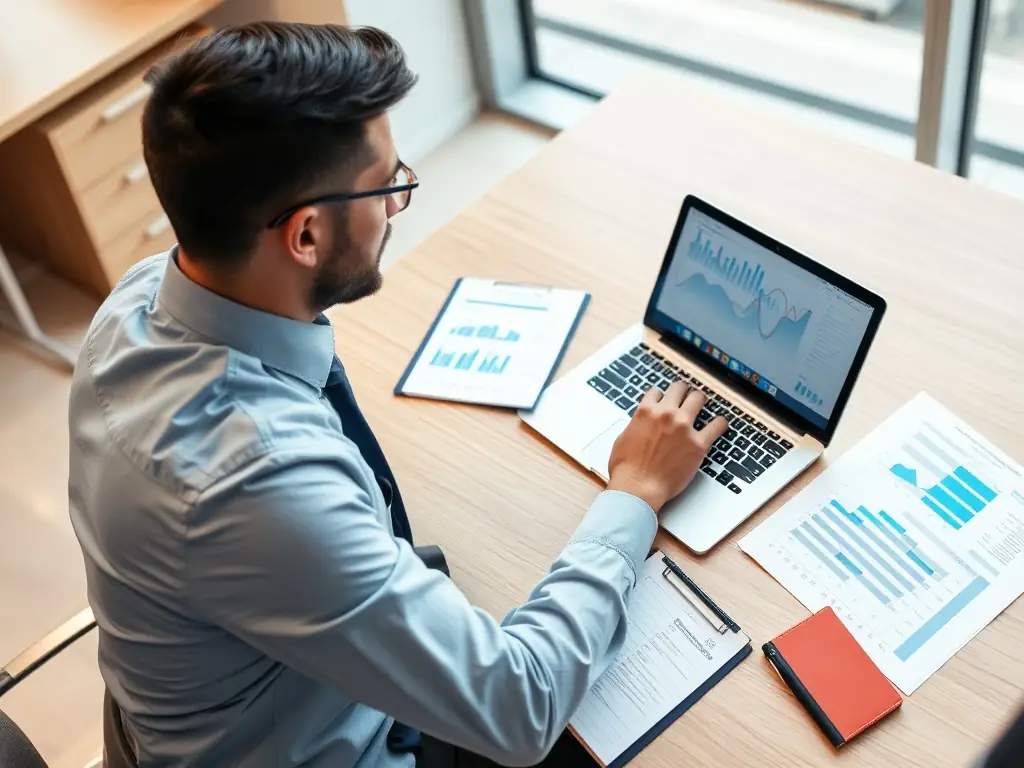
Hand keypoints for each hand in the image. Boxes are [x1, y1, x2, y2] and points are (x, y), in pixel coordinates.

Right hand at [606, 381, 727, 511]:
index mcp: (646, 411)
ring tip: (701, 405)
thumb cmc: (627, 469)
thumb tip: (642, 424)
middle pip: (679, 389)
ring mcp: (684, 427)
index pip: (657, 392)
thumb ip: (637, 425)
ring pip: (698, 398)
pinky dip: (720, 424)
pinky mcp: (698, 444)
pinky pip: (717, 426)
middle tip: (685, 398)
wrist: (638, 487)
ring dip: (699, 401)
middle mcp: (666, 414)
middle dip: (682, 392)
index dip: (661, 397)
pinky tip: (720, 425)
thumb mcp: (623, 438)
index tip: (664, 401)